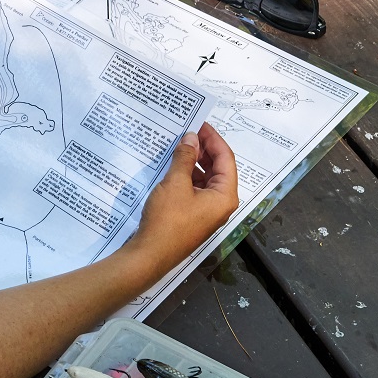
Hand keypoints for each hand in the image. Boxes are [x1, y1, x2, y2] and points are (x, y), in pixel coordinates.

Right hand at [128, 122, 239, 275]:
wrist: (151, 254)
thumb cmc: (167, 219)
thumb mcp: (175, 183)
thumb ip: (184, 158)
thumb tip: (191, 138)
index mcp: (224, 196)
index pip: (226, 159)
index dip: (213, 139)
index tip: (200, 123)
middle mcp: (220, 204)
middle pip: (218, 169)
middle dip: (204, 150)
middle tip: (188, 132)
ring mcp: (207, 212)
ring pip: (205, 180)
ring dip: (193, 163)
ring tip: (178, 146)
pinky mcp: (192, 217)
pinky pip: (194, 191)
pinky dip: (186, 177)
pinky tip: (171, 168)